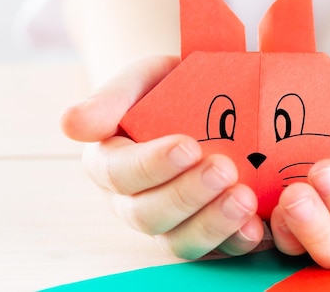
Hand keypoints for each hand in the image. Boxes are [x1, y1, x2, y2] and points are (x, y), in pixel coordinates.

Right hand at [61, 56, 264, 258]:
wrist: (200, 99)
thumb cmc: (164, 88)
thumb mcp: (140, 79)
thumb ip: (110, 98)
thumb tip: (71, 125)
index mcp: (110, 164)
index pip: (121, 173)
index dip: (152, 165)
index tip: (188, 146)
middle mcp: (133, 201)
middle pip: (149, 215)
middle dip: (187, 195)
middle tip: (224, 170)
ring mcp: (169, 222)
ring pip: (180, 241)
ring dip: (213, 225)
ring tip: (244, 200)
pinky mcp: (203, 231)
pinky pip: (216, 250)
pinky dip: (236, 242)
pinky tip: (257, 227)